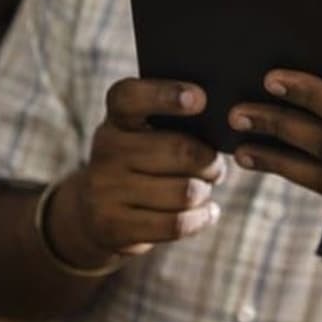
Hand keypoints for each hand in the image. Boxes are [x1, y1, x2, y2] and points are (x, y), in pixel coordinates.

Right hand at [48, 79, 225, 267]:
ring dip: (204, 191)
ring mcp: (104, 190)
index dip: (166, 95)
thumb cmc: (144, 162)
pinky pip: (176, 223)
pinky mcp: (113, 226)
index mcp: (118, 118)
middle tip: (214, 165)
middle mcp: (106, 149)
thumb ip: (177, 122)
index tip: (200, 98)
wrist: (95, 213)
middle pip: (180, 150)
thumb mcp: (147, 134)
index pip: (131, 97)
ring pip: (185, 191)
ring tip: (202, 189)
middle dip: (209, 161)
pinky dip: (201, 218)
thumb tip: (225, 123)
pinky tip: (206, 212)